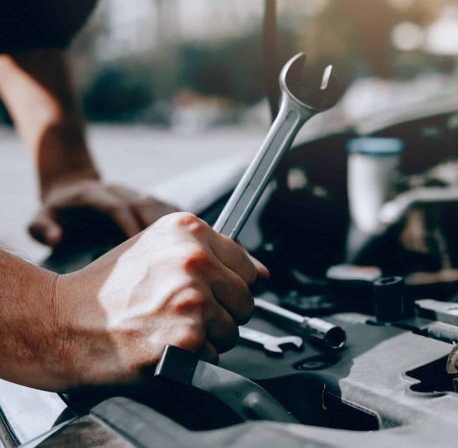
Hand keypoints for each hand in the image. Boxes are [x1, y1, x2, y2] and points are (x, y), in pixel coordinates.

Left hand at [29, 178, 178, 245]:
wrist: (72, 185)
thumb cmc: (57, 210)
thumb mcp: (39, 217)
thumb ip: (41, 227)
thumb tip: (57, 239)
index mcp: (94, 195)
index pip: (118, 208)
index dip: (131, 225)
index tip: (142, 247)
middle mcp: (117, 191)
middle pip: (145, 205)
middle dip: (160, 228)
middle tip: (172, 254)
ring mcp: (132, 193)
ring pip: (159, 204)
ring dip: (174, 223)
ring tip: (189, 245)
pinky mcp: (143, 199)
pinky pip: (166, 206)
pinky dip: (180, 218)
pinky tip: (195, 233)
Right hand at [55, 212, 268, 387]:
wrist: (63, 319)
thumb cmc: (110, 286)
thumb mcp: (158, 248)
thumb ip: (213, 254)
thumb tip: (262, 273)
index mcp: (189, 230)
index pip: (246, 266)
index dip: (230, 286)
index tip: (210, 292)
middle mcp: (194, 258)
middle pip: (245, 300)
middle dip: (222, 312)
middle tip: (184, 313)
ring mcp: (191, 297)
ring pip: (233, 330)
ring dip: (209, 337)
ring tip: (170, 327)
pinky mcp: (185, 336)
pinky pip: (215, 356)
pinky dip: (194, 359)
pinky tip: (164, 345)